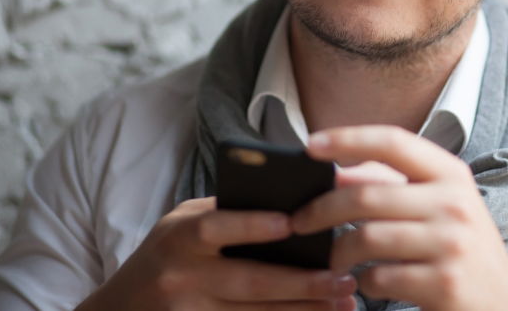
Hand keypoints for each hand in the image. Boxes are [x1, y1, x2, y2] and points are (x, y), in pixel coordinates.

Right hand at [76, 196, 357, 310]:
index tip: (291, 224)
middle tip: (344, 279)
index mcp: (178, 237)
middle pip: (248, 282)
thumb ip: (224, 213)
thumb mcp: (180, 224)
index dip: (251, 226)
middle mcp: (181, 278)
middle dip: (301, 282)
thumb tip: (289, 206)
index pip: (214, 228)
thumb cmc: (163, 256)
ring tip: (343, 304)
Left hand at [292, 126, 507, 310]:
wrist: (503, 305)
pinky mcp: (442, 284)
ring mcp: (451, 244)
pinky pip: (379, 278)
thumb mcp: (442, 205)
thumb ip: (397, 184)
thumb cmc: (461, 249)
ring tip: (332, 260)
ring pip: (366, 238)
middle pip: (367, 194)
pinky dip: (363, 282)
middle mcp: (455, 203)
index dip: (348, 138)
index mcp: (452, 174)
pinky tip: (367, 283)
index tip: (309, 145)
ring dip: (337, 253)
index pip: (393, 141)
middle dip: (321, 209)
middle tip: (298, 221)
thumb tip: (335, 169)